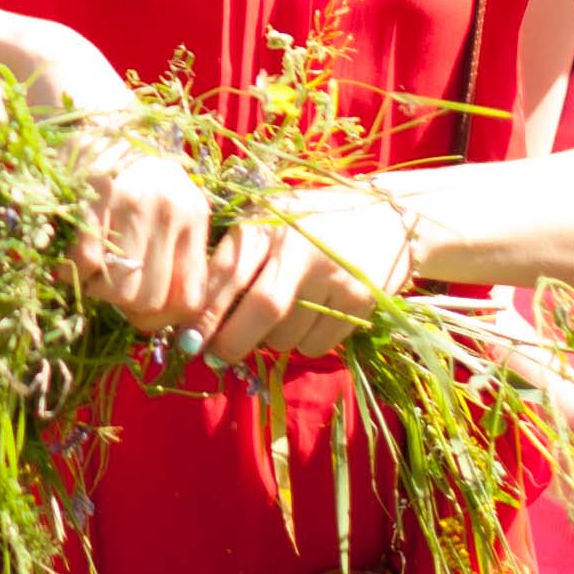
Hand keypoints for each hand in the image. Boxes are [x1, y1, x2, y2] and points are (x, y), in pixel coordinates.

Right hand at [69, 132, 211, 332]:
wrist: (99, 112)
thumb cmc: (135, 166)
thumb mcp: (172, 202)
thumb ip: (176, 250)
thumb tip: (161, 313)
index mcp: (192, 216)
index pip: (189, 297)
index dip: (163, 319)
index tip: (144, 311)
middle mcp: (168, 211)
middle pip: (151, 299)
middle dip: (127, 308)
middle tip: (112, 290)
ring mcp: (130, 204)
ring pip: (119, 289)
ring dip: (99, 292)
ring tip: (91, 273)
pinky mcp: (92, 197)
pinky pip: (84, 263)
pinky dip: (73, 272)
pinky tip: (69, 259)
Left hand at [186, 186, 416, 366]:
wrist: (385, 217)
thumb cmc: (309, 225)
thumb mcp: (268, 225)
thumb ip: (237, 260)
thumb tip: (196, 317)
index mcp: (265, 225)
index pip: (226, 275)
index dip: (203, 315)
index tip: (188, 341)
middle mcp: (298, 246)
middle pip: (260, 309)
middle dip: (231, 342)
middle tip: (219, 356)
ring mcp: (333, 274)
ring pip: (287, 334)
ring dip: (270, 342)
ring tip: (277, 322)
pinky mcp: (359, 299)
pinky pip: (316, 345)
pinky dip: (303, 346)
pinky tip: (310, 321)